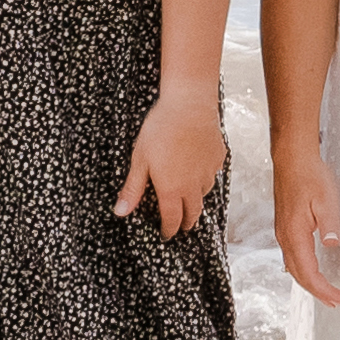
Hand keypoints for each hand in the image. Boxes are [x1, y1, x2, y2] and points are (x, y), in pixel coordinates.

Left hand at [121, 82, 226, 238]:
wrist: (189, 105)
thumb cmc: (160, 129)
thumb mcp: (140, 159)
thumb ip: (133, 188)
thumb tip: (120, 212)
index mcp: (172, 189)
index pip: (172, 219)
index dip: (169, 230)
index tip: (166, 235)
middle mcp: (193, 185)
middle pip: (193, 213)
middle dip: (186, 222)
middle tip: (181, 225)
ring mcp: (208, 172)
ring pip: (204, 194)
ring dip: (196, 199)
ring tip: (189, 197)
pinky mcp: (218, 157)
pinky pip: (212, 174)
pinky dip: (205, 177)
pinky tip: (198, 169)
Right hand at [272, 146, 339, 318]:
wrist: (292, 159)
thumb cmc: (310, 176)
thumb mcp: (326, 199)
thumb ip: (329, 224)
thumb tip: (332, 245)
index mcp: (295, 234)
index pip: (309, 273)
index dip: (324, 290)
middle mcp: (285, 237)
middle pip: (299, 275)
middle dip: (317, 292)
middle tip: (337, 302)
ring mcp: (283, 233)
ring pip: (293, 267)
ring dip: (310, 283)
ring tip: (326, 293)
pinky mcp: (285, 227)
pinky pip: (292, 257)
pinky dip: (303, 270)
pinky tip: (312, 271)